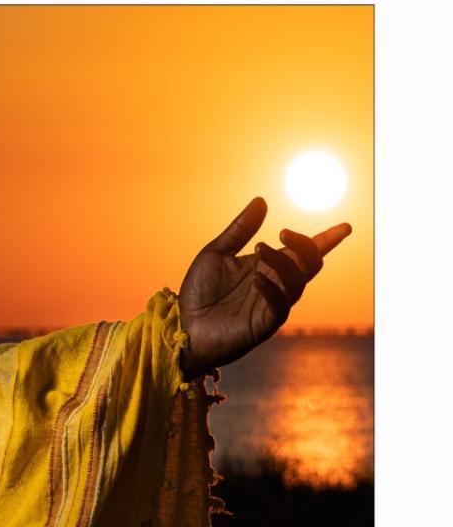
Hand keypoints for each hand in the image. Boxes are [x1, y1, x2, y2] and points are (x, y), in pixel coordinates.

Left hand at [177, 196, 351, 379]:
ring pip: (296, 282)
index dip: (326, 239)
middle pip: (310, 264)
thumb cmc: (199, 292)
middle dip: (304, 246)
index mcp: (268, 267)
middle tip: (282, 233)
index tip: (344, 226)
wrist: (183, 326)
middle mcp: (276, 285)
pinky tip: (256, 279)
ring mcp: (272, 305)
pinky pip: (280, 306)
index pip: (304, 251)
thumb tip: (261, 200)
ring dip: (282, 262)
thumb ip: (239, 230)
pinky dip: (272, 289)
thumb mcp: (216, 253)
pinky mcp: (264, 324)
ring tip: (259, 249)